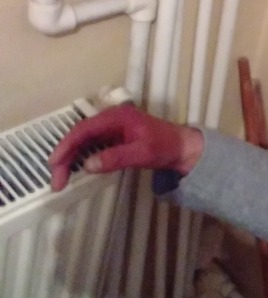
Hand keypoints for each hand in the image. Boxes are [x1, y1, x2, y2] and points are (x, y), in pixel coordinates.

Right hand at [49, 103, 203, 191]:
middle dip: (65, 157)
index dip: (67, 146)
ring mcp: (111, 127)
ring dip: (71, 159)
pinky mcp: (114, 137)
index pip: (83, 129)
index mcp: (116, 117)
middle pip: (79, 136)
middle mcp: (110, 118)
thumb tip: (87, 165)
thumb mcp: (142, 154)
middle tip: (56, 181)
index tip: (55, 163)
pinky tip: (76, 171)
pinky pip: (91, 145)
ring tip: (61, 180)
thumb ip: (116, 158)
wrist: (183, 148)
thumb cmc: (165, 147)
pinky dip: (81, 158)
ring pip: (83, 141)